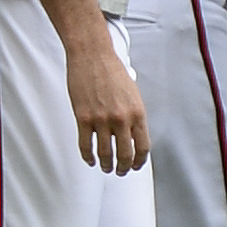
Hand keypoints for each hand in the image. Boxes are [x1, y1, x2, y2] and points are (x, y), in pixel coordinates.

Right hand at [66, 40, 150, 174]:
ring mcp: (102, 120)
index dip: (140, 161)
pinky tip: (90, 159)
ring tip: (106, 167)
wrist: (92, 55)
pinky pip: (86, 145)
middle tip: (120, 171)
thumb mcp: (132, 94)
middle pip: (125, 155)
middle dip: (123, 168)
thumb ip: (133, 116)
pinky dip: (88, 157)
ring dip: (106, 165)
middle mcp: (121, 118)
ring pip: (105, 154)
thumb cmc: (111, 70)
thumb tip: (132, 136)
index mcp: (137, 112)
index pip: (143, 147)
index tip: (136, 166)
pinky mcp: (83, 118)